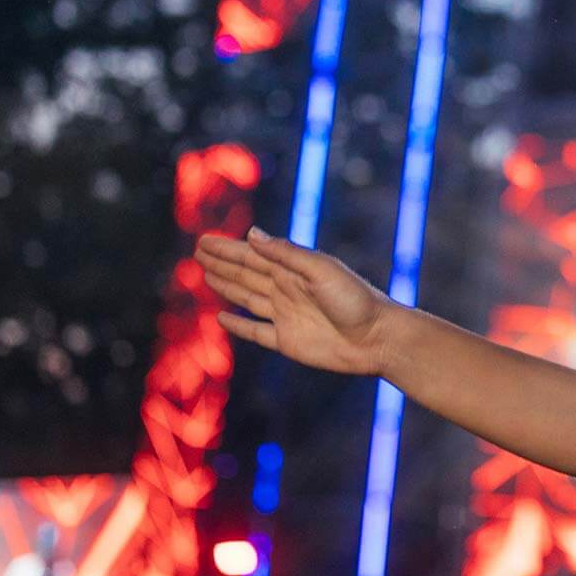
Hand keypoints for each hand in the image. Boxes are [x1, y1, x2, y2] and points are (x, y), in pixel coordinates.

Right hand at [194, 228, 397, 375]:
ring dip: (226, 286)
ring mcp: (286, 315)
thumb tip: (252, 234)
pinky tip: (222, 317)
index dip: (228, 248)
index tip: (204, 241)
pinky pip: (255, 331)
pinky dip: (238, 325)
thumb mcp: (322, 271)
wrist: (377, 338)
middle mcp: (287, 290)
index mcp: (295, 269)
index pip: (254, 255)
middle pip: (247, 273)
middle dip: (222, 262)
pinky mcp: (287, 341)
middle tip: (198, 251)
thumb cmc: (356, 299)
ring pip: (247, 297)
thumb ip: (287, 255)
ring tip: (206, 274)